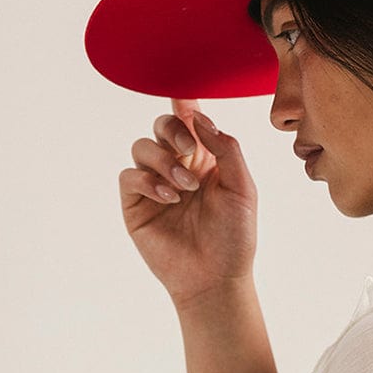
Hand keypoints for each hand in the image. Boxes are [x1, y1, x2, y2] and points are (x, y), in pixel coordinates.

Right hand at [119, 98, 258, 308]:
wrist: (216, 277)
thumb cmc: (235, 236)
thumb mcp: (242, 188)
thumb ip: (226, 149)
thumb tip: (202, 118)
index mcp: (207, 158)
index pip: (192, 121)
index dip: (184, 104)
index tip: (184, 95)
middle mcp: (178, 166)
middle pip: (162, 125)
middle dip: (172, 129)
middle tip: (188, 149)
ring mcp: (155, 184)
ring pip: (142, 146)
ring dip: (163, 161)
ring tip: (185, 188)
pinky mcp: (136, 204)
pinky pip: (129, 175)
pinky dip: (148, 180)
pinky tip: (169, 198)